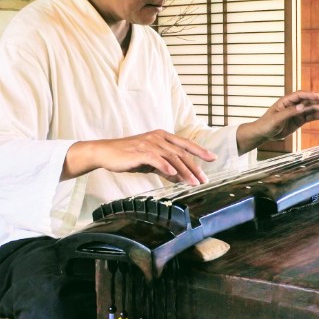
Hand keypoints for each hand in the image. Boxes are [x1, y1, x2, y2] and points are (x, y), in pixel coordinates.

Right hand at [64, 130, 216, 185]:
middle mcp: (157, 137)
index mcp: (161, 136)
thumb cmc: (128, 156)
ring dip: (184, 171)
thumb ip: (164, 167)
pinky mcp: (140, 152)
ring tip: (194, 182)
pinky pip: (156, 160)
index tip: (212, 158)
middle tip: (204, 179)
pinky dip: (166, 167)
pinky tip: (174, 175)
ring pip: (172, 157)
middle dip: (195, 166)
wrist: (106, 153)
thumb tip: (179, 176)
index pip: (185, 143)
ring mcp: (149, 143)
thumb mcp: (150, 162)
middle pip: (181, 152)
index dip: (200, 150)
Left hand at [237, 91, 318, 153]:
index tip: (318, 96)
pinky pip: (311, 117)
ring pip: (312, 109)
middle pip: (308, 101)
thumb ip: (289, 112)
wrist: (263, 133)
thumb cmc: (266, 124)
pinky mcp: (299, 120)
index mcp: (285, 101)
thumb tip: (302, 107)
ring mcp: (297, 112)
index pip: (299, 95)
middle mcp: (293, 105)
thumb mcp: (276, 119)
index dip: (309, 95)